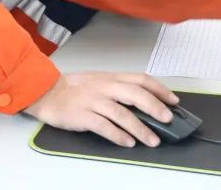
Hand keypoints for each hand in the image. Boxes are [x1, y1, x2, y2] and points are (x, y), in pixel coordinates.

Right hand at [24, 72, 178, 147]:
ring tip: (152, 140)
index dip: (160, 89)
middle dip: (155, 107)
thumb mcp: (100, 81)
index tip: (173, 101)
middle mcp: (104, 87)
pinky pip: (104, 126)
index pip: (141, 79)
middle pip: (135, 94)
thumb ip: (121, 89)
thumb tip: (147, 103)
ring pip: (122, 113)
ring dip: (140, 128)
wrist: (47, 92)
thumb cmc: (75, 88)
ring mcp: (93, 101)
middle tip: (167, 120)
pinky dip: (118, 135)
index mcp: (111, 77)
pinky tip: (128, 142)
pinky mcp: (82, 115)